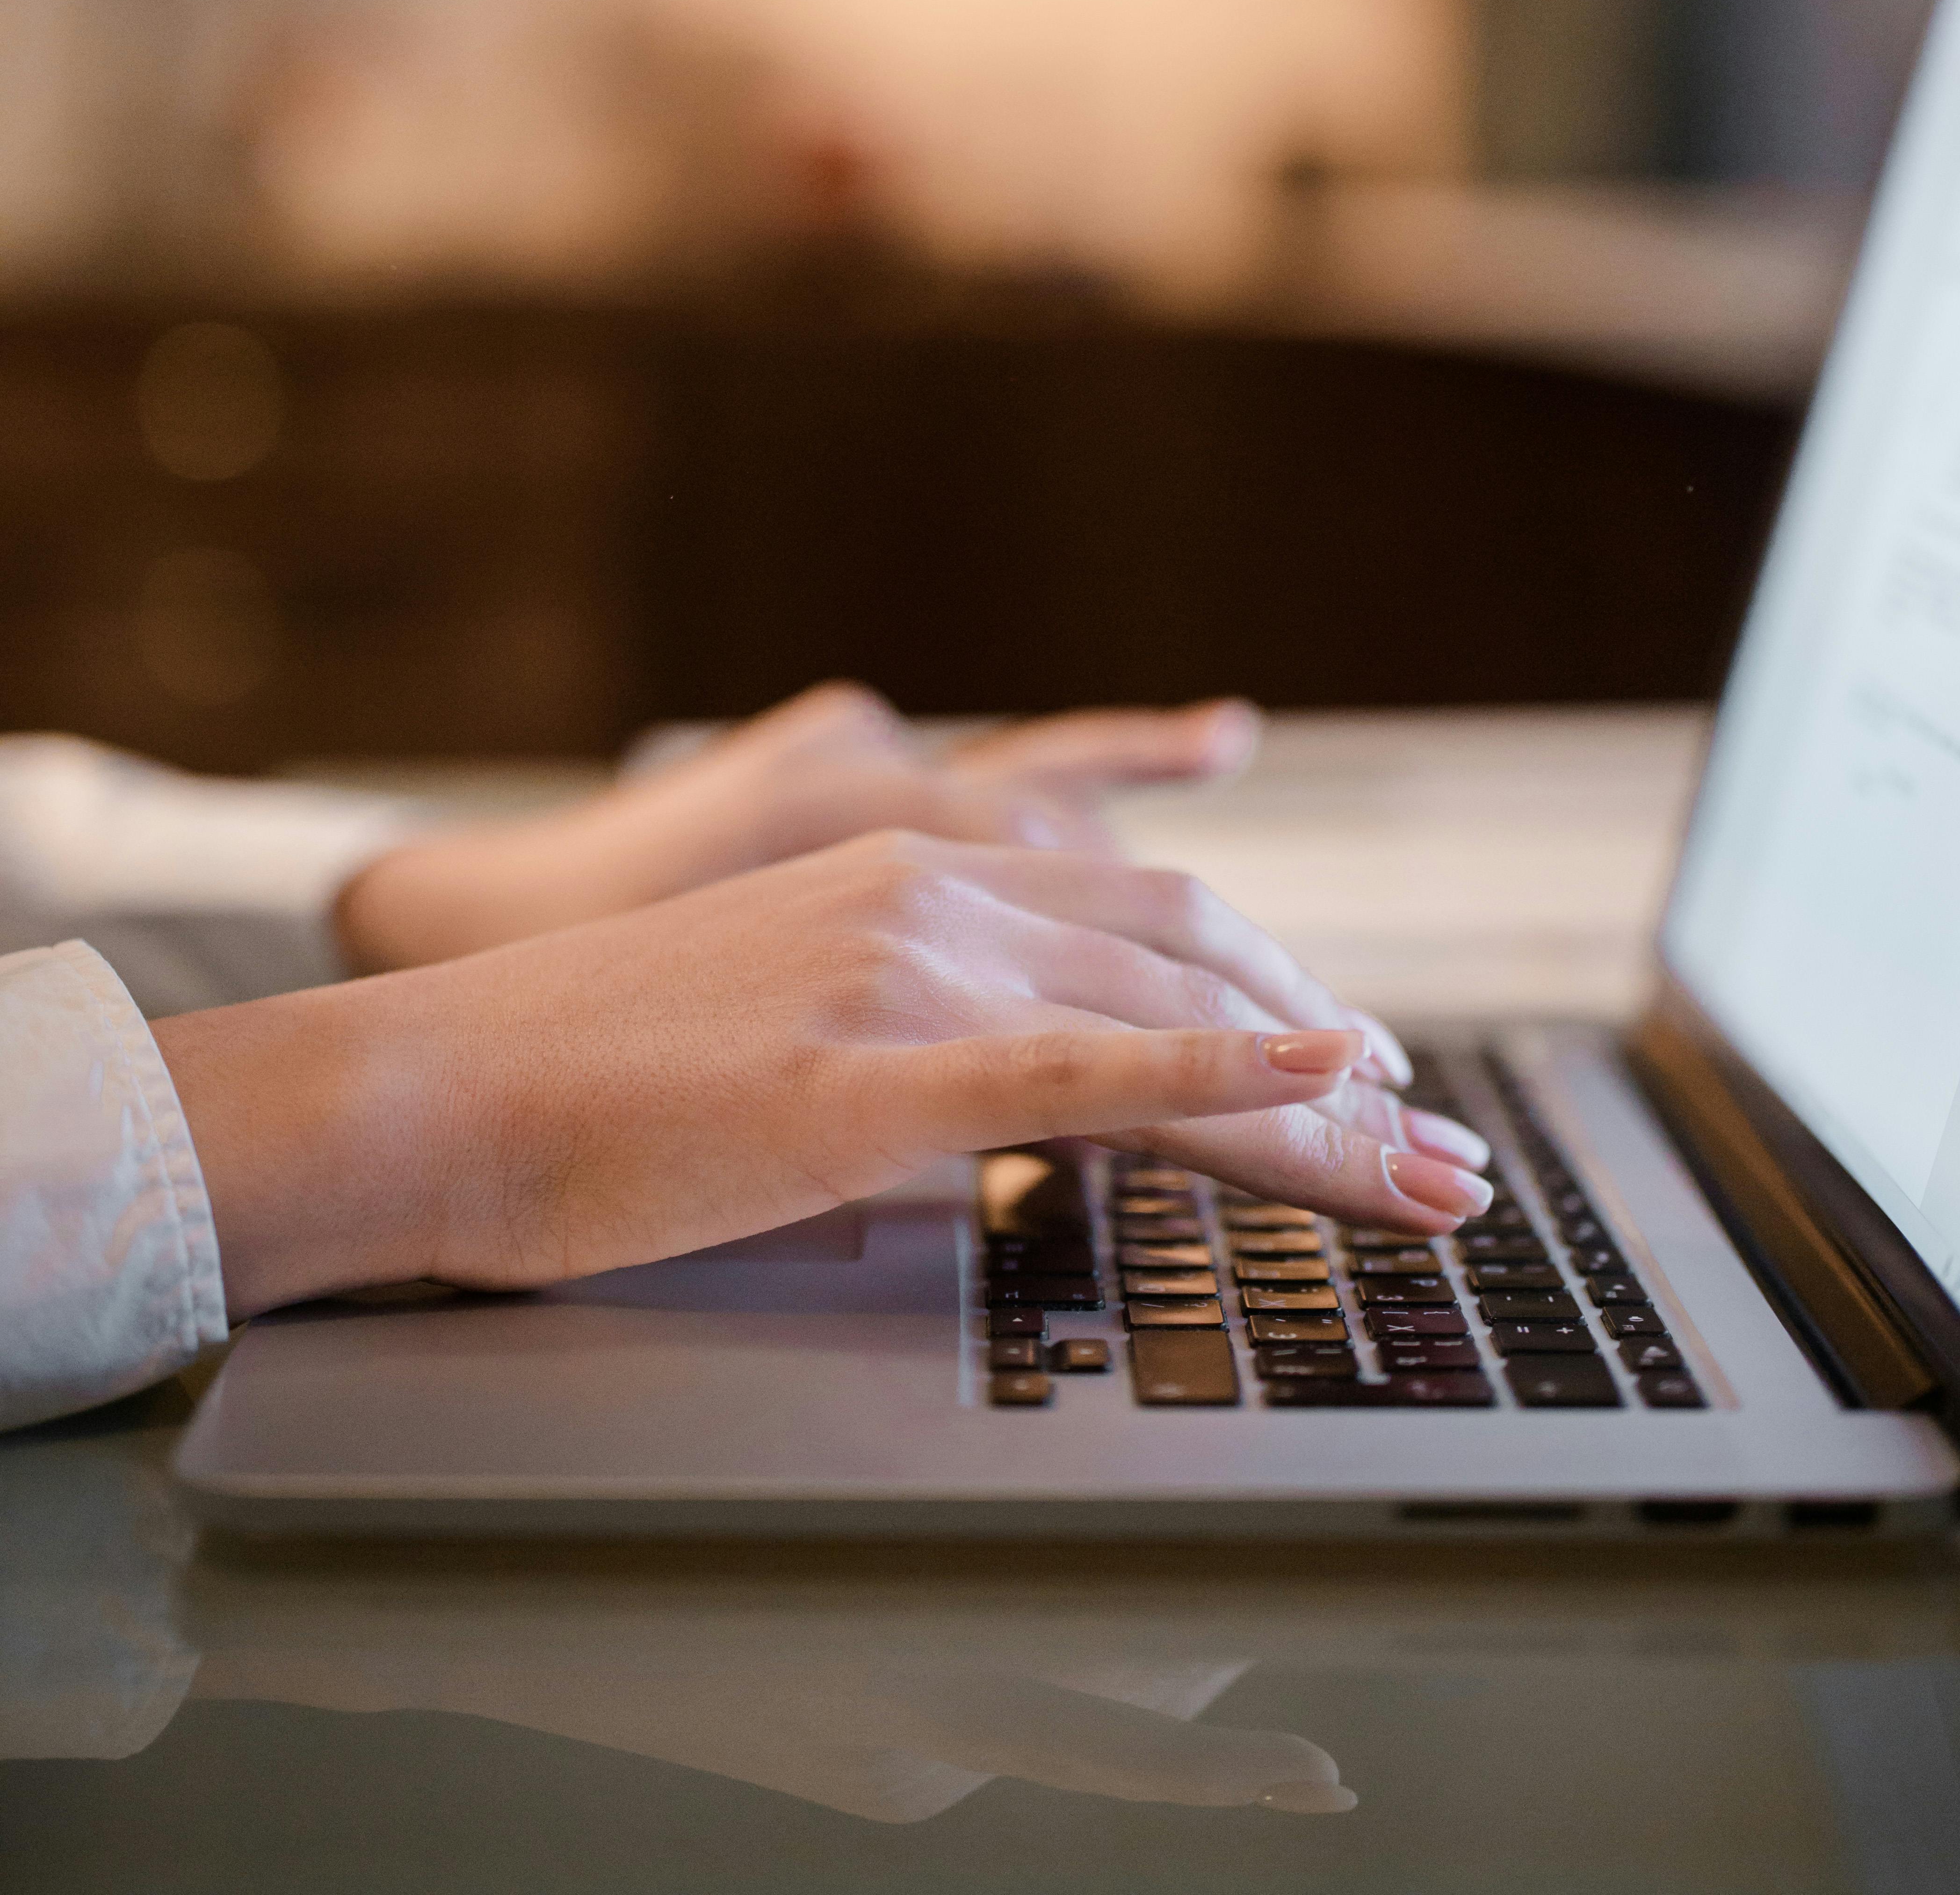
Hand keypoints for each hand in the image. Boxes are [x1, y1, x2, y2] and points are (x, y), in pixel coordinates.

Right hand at [333, 682, 1409, 1090]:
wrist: (437, 1081)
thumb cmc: (588, 1085)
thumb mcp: (785, 1041)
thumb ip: (906, 1061)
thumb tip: (996, 1144)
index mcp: (912, 877)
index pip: (1148, 932)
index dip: (1276, 1001)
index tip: (1364, 1074)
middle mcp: (931, 895)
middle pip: (1193, 965)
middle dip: (1337, 1059)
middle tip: (1437, 1137)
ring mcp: (906, 971)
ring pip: (1172, 1018)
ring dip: (1323, 1100)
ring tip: (1430, 1167)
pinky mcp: (870, 1068)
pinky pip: (1085, 1066)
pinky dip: (1218, 1074)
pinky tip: (1318, 1084)